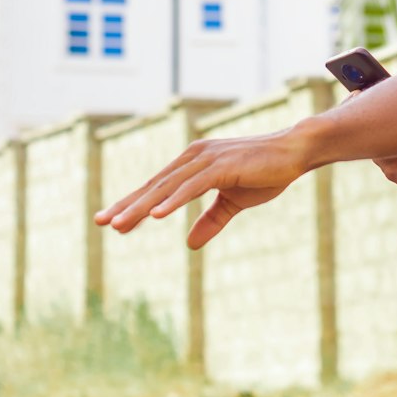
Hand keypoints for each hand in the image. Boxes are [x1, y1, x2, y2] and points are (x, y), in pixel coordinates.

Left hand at [94, 129, 311, 248]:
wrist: (295, 152)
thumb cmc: (266, 172)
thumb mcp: (234, 203)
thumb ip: (211, 221)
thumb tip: (189, 244)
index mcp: (194, 164)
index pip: (157, 187)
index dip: (133, 203)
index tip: (110, 220)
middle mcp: (194, 157)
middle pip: (154, 186)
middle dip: (127, 205)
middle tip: (101, 222)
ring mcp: (206, 160)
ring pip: (166, 188)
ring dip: (141, 206)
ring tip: (119, 224)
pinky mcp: (221, 166)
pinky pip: (192, 187)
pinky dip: (172, 201)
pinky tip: (155, 215)